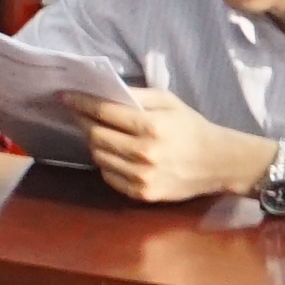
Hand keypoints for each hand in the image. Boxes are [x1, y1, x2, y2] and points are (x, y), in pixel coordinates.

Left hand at [79, 90, 262, 207]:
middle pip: (96, 136)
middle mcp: (144, 153)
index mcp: (151, 126)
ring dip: (93, 142)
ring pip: (99, 157)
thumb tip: (104, 90)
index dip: (81, 103)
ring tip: (96, 131)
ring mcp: (142, 177)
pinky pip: (109, 176)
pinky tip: (112, 152)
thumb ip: (137, 95)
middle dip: (82, 121)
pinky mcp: (142, 194)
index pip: (104, 112)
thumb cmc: (192, 127)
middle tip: (78, 113)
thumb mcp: (169, 101)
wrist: (218, 163)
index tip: (65, 96)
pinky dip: (105, 163)